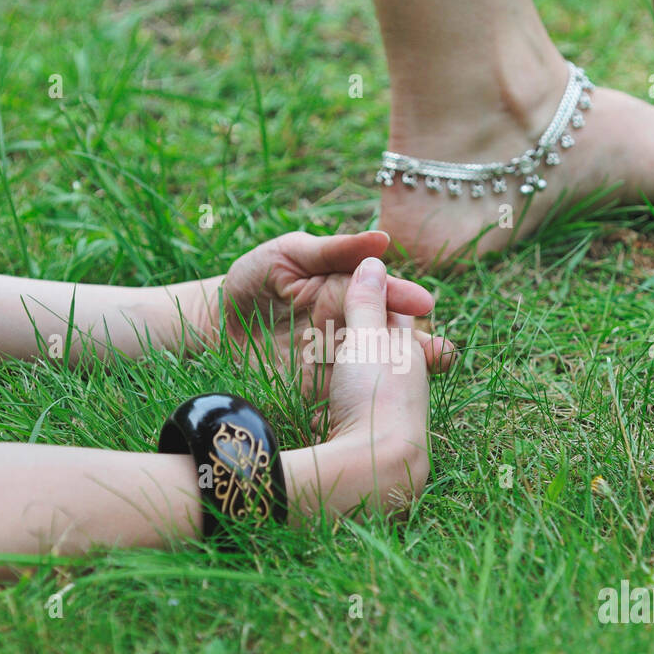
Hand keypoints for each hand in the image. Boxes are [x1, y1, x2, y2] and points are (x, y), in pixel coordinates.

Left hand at [210, 230, 451, 398]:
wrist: (211, 326)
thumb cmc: (251, 280)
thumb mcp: (289, 254)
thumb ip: (333, 249)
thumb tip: (383, 239)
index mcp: (344, 292)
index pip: (379, 294)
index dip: (402, 297)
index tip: (424, 303)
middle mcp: (346, 328)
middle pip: (387, 338)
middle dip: (417, 346)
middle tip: (442, 353)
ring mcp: (333, 361)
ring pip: (372, 371)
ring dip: (398, 379)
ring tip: (422, 384)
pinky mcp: (313, 391)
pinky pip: (341, 399)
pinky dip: (361, 407)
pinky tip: (378, 414)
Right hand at [298, 256, 448, 511]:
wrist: (378, 469)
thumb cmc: (374, 395)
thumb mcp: (368, 339)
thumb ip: (367, 302)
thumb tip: (376, 260)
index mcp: (408, 355)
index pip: (394, 319)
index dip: (375, 301)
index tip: (354, 288)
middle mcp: (406, 385)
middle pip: (379, 355)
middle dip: (359, 343)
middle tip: (324, 331)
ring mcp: (391, 417)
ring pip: (365, 387)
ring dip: (344, 379)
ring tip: (315, 369)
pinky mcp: (371, 444)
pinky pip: (351, 417)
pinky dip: (337, 409)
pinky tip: (320, 413)